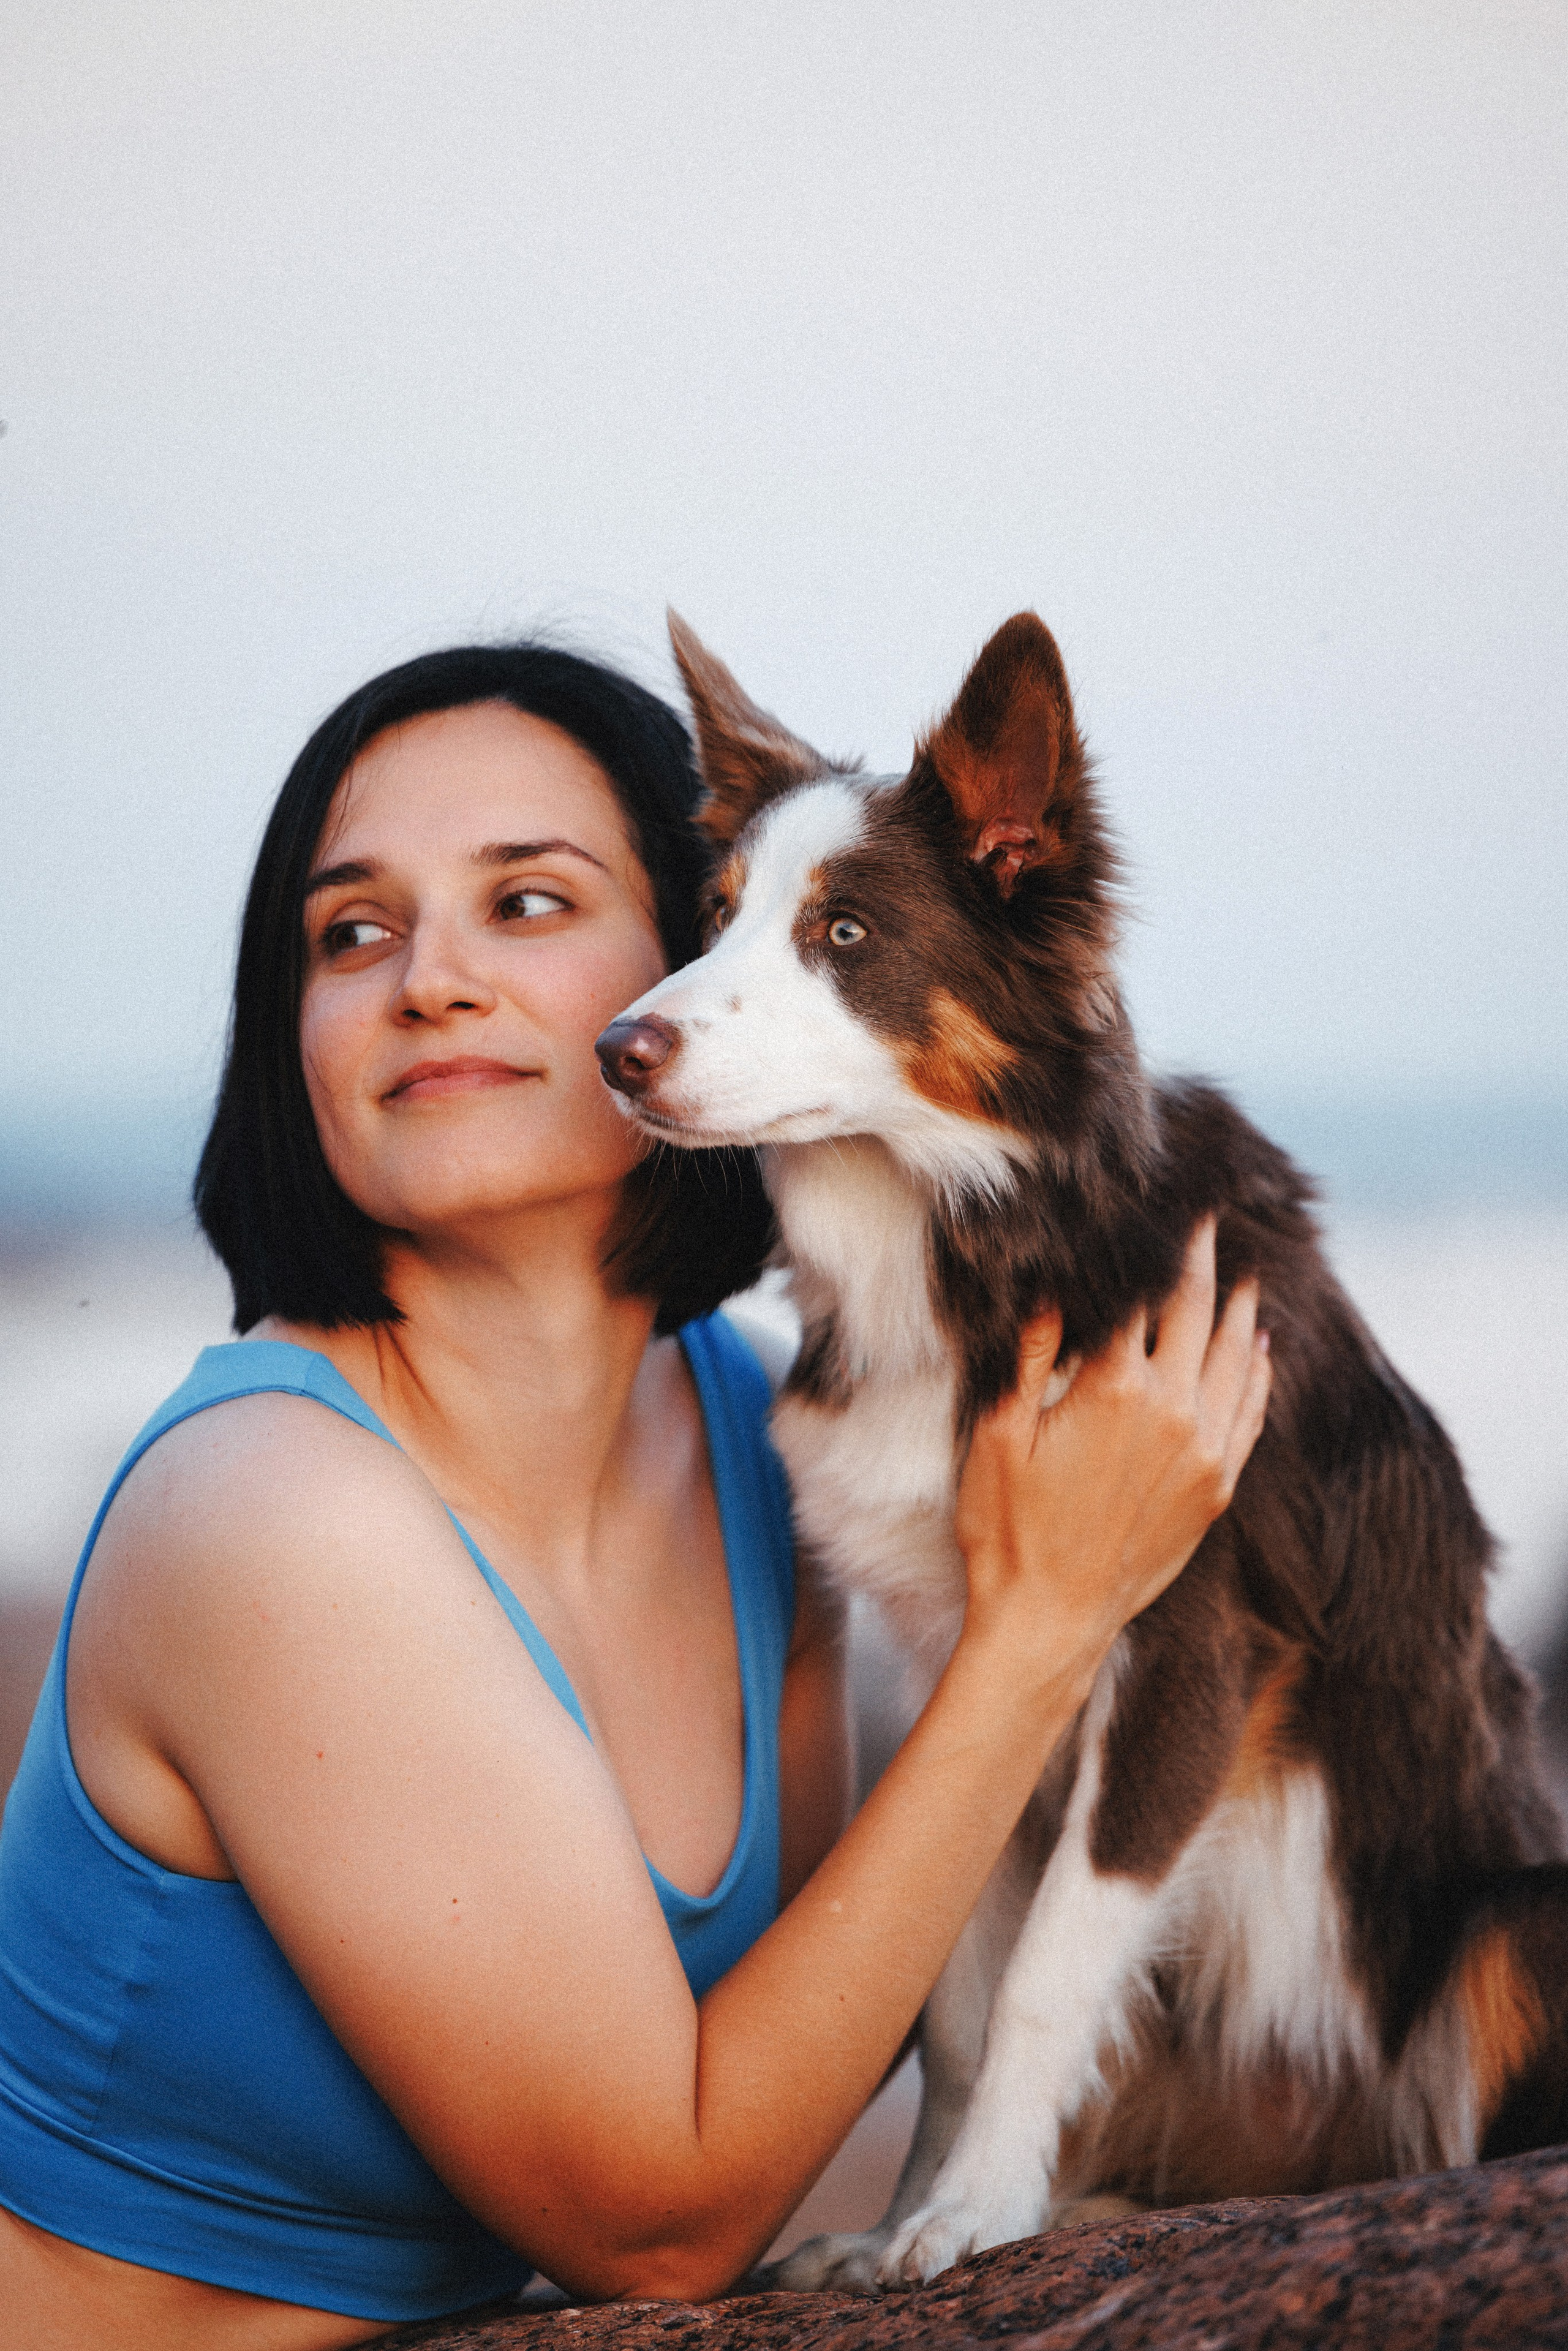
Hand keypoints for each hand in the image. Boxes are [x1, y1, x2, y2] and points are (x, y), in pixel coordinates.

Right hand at [955, 1219, 1270, 1690]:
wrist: (1051, 1619)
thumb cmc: (1009, 1529)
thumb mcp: (999, 1434)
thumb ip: (1030, 1356)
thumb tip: (1052, 1291)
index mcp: (1114, 1387)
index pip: (1140, 1295)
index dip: (1148, 1248)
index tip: (1159, 1211)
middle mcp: (1172, 1410)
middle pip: (1197, 1313)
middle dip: (1203, 1260)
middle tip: (1209, 1219)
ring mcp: (1203, 1450)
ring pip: (1237, 1359)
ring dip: (1242, 1310)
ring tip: (1248, 1273)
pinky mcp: (1216, 1487)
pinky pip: (1252, 1414)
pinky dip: (1261, 1373)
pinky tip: (1262, 1349)